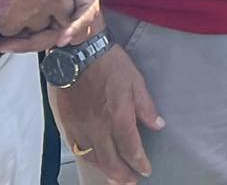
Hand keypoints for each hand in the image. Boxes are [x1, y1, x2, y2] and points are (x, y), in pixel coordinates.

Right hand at [51, 43, 162, 184]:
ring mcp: (81, 127)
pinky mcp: (68, 123)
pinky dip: (88, 158)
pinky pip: (77, 148)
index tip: (146, 170)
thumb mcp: (136, 81)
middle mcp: (99, 127)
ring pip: (93, 158)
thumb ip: (146, 106)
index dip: (139, 163)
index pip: (131, 148)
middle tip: (131, 182)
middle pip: (111, 160)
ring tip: (115, 177)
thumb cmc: (111, 64)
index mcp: (119, 116)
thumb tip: (158, 125)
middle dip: (123, 175)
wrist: (79, 54)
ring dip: (105, 170)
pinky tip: (95, 160)